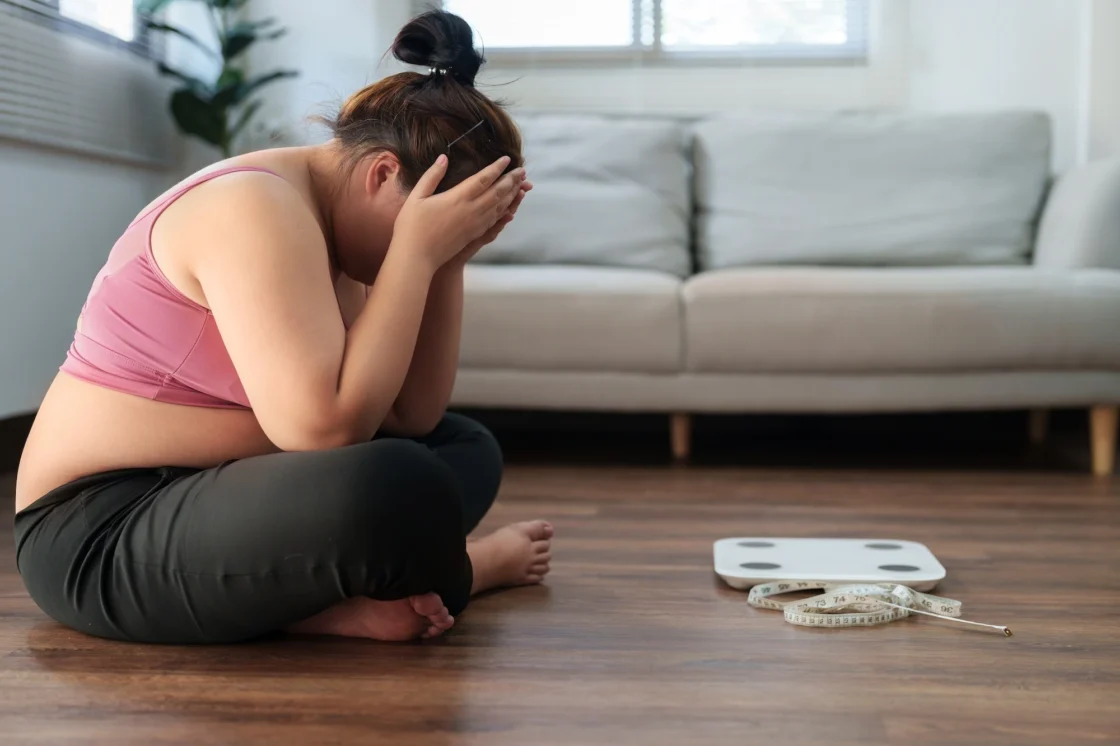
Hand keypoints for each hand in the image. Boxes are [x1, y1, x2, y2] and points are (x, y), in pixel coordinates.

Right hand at [390, 155, 524, 271]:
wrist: (416, 257)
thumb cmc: (411, 226)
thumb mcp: (416, 197)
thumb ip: (432, 176)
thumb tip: (443, 158)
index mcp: (458, 198)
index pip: (484, 179)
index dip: (497, 168)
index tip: (507, 159)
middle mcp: (471, 211)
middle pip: (498, 192)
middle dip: (511, 180)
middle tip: (522, 171)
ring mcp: (475, 225)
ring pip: (499, 207)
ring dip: (512, 195)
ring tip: (521, 185)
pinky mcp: (474, 235)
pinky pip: (495, 221)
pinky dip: (505, 212)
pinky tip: (509, 209)